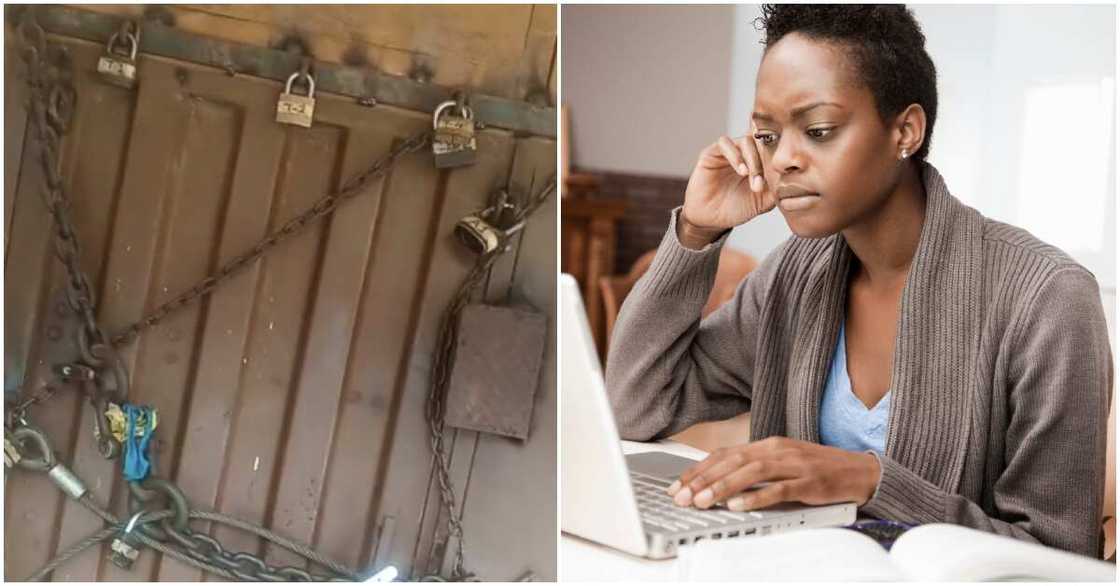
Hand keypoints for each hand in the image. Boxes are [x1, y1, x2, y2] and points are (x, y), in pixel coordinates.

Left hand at [666, 437, 881, 511]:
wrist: (861, 471)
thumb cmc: (818, 470)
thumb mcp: (782, 463)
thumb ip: (754, 469)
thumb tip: (718, 482)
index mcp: (768, 444)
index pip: (725, 454)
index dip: (699, 469)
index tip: (678, 485)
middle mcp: (778, 450)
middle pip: (733, 461)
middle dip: (704, 480)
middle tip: (682, 497)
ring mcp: (794, 464)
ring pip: (752, 472)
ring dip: (724, 487)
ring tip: (703, 501)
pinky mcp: (810, 482)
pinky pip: (779, 489)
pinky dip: (757, 497)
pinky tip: (739, 505)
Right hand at [679, 127, 776, 247]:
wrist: (712, 220)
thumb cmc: (737, 209)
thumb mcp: (763, 201)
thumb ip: (777, 188)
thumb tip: (794, 178)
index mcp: (759, 161)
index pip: (772, 147)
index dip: (778, 155)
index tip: (781, 172)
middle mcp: (744, 153)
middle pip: (761, 142)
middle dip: (763, 161)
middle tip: (761, 183)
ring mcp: (728, 152)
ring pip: (745, 141)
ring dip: (751, 159)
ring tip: (751, 178)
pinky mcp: (712, 153)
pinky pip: (724, 143)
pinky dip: (735, 155)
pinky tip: (741, 171)